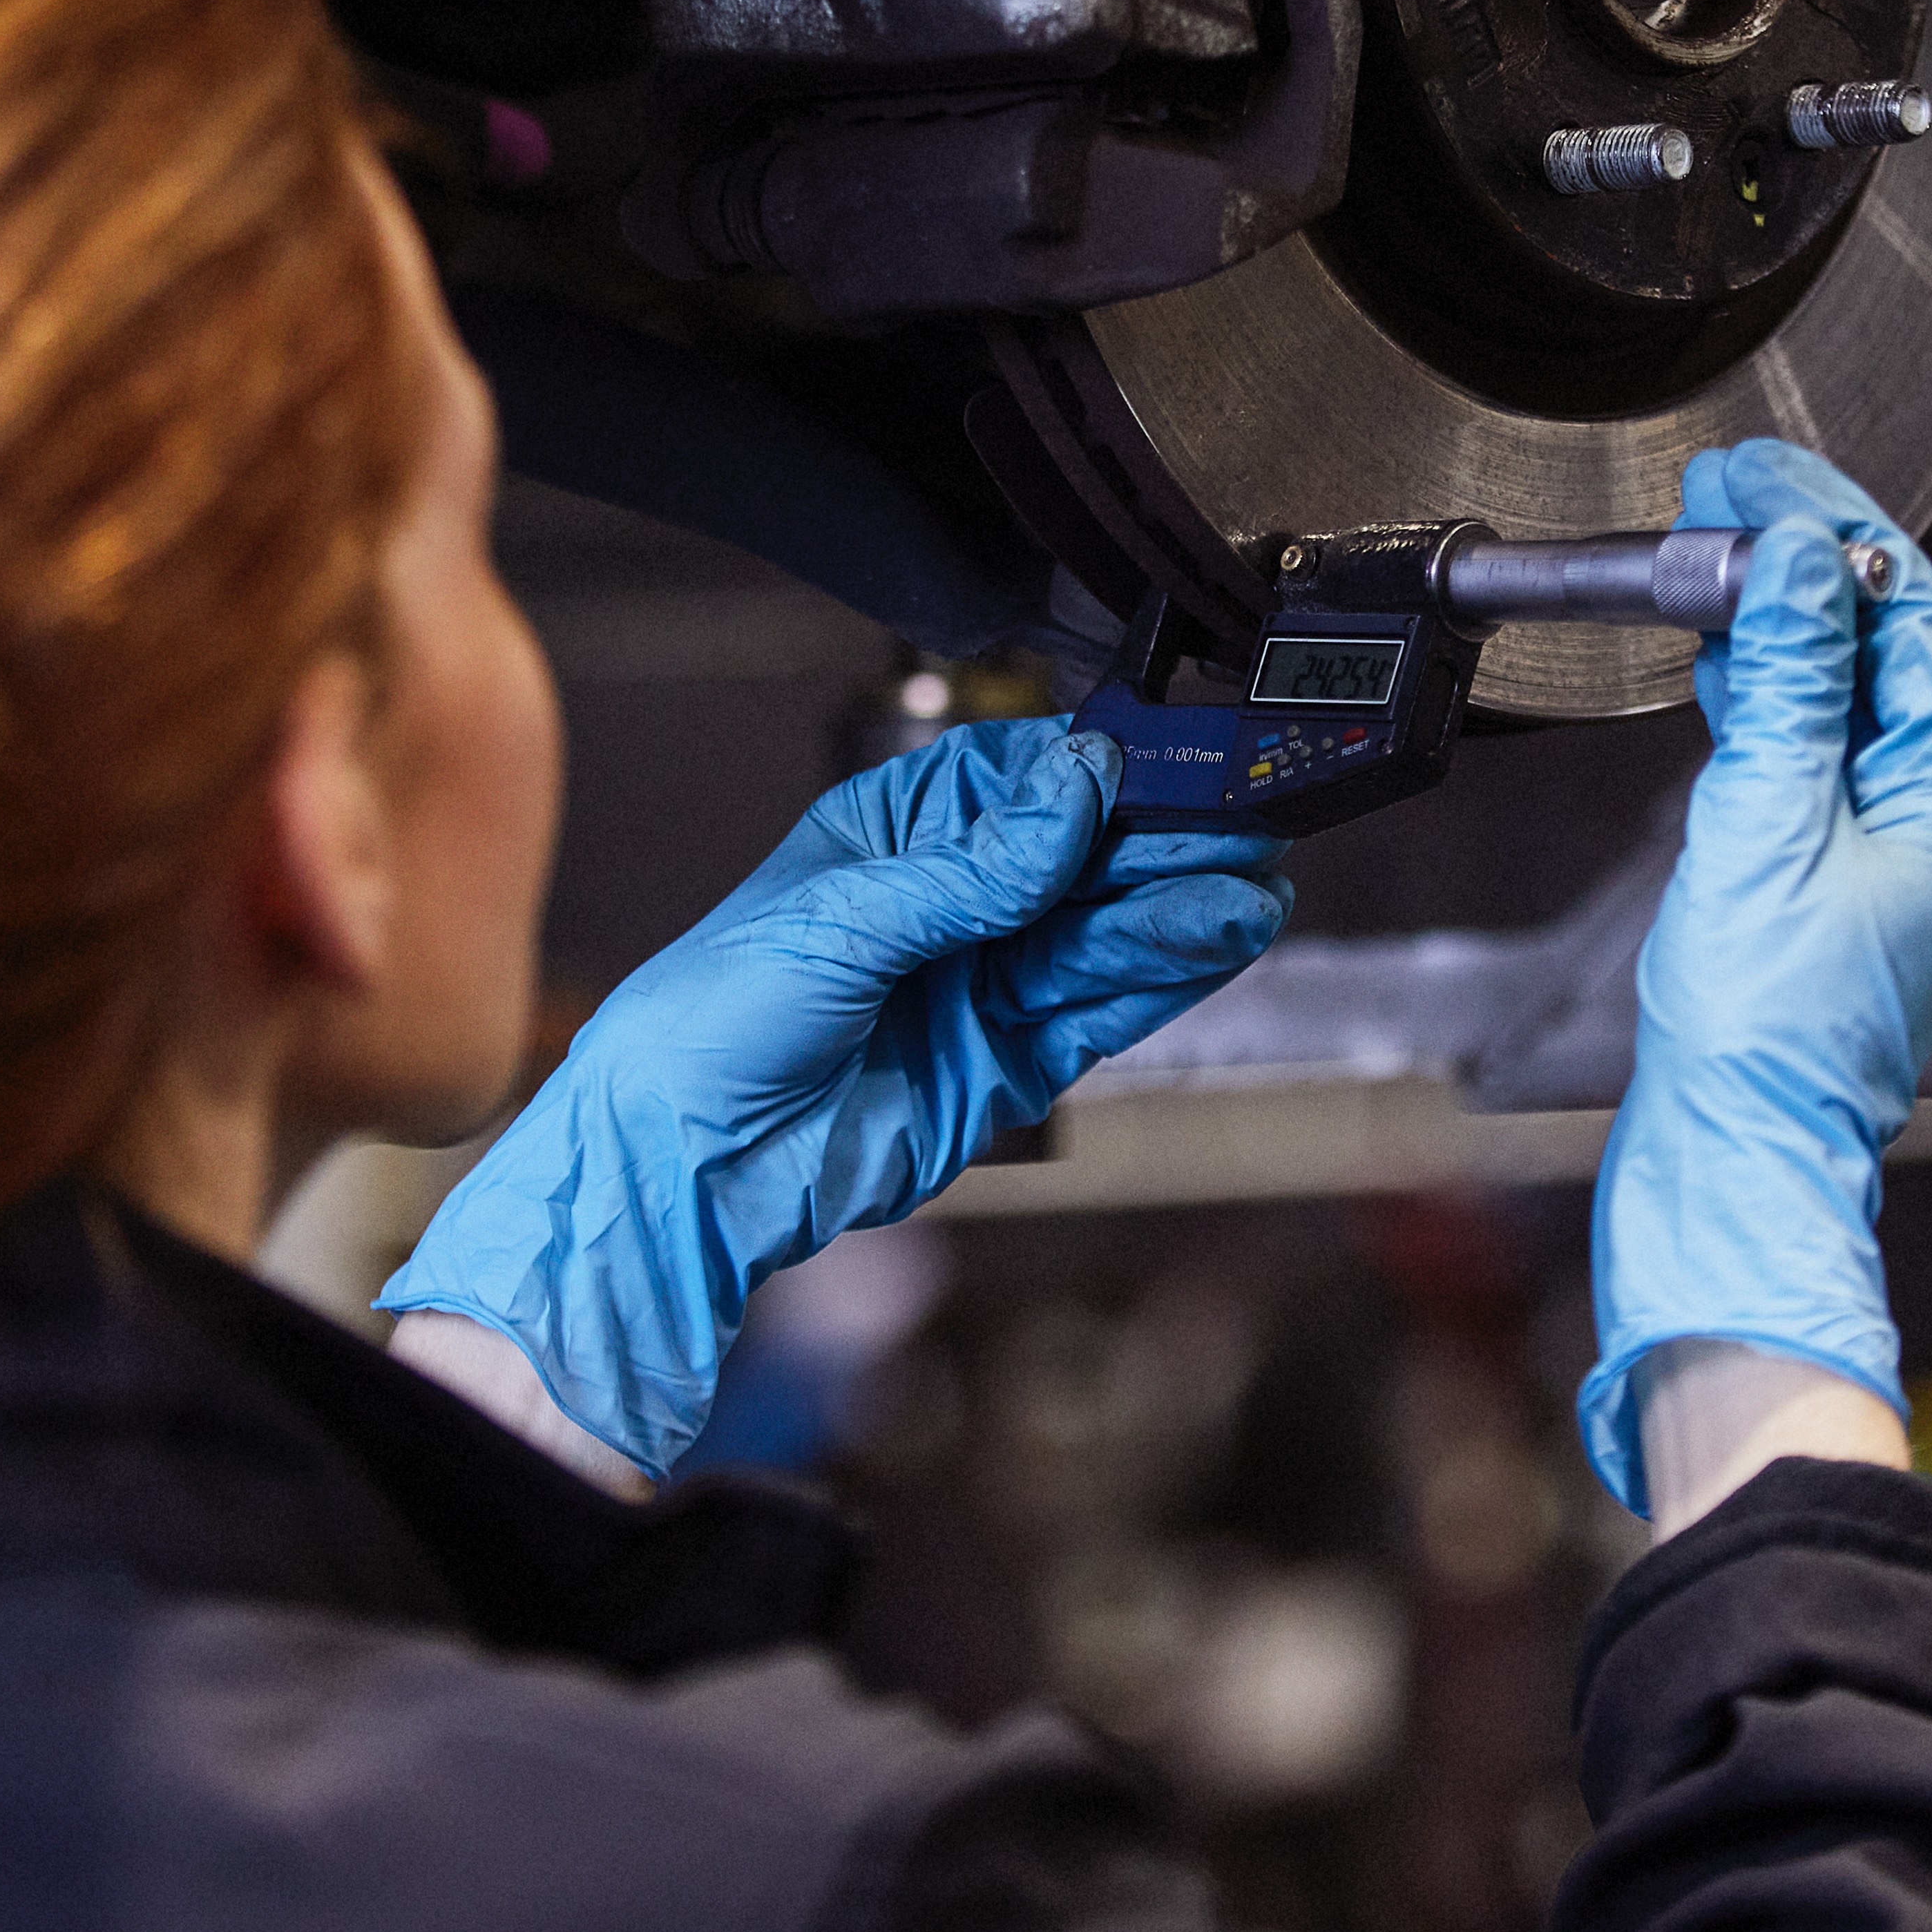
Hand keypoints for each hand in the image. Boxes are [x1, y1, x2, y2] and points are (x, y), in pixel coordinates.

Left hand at [382, 717, 1291, 1478]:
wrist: (685, 1166)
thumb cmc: (712, 1021)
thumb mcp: (840, 920)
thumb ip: (970, 869)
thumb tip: (1074, 797)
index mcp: (895, 833)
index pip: (1020, 782)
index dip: (1098, 773)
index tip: (1167, 764)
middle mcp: (950, 901)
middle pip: (1080, 858)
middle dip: (1160, 842)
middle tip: (1239, 826)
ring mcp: (981, 983)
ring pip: (1101, 934)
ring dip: (1176, 910)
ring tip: (1246, 886)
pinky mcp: (1006, 1063)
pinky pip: (1097, 1011)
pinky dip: (1157, 979)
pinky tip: (1212, 942)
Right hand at [1578, 440, 1931, 1514]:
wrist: (1737, 1151)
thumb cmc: (1765, 1029)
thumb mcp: (1768, 822)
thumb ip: (1794, 679)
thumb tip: (1805, 561)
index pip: (1915, 620)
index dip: (1834, 529)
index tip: (1761, 475)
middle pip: (1894, 650)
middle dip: (1809, 564)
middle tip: (1729, 495)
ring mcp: (1910, 857)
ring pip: (1857, 698)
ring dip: (1788, 622)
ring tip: (1713, 555)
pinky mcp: (1853, 883)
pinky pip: (1829, 755)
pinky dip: (1780, 694)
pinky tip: (1731, 659)